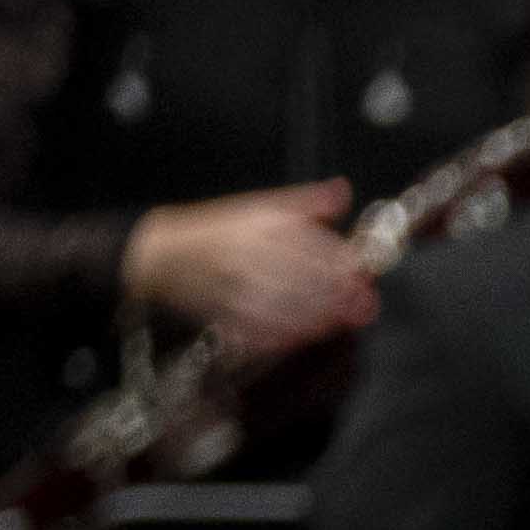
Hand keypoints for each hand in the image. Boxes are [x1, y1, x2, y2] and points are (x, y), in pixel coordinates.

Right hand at [118, 181, 381, 361]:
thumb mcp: (261, 207)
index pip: (304, 242)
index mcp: (259, 225)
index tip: (364, 275)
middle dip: (334, 294)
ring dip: (313, 317)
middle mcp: (246, 253)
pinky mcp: (220, 311)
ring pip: (276, 304)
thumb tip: (343, 191)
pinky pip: (250, 326)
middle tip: (364, 307)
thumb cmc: (221, 230)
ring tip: (341, 323)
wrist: (164, 254)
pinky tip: (302, 338)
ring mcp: (231, 284)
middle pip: (296, 275)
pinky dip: (278, 335)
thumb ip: (306, 203)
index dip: (338, 262)